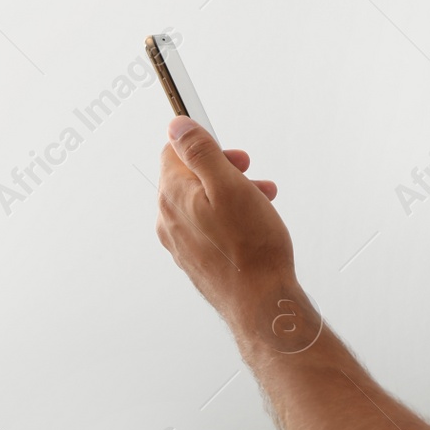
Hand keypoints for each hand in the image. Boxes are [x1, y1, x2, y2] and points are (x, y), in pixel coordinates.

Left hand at [156, 116, 302, 341]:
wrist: (260, 303)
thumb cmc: (251, 250)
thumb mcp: (230, 186)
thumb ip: (200, 151)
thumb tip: (177, 127)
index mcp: (173, 197)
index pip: (173, 152)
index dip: (206, 146)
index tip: (231, 153)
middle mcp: (169, 220)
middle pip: (190, 178)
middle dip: (224, 171)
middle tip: (250, 176)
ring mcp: (181, 243)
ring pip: (202, 203)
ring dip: (231, 195)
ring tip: (261, 202)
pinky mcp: (196, 259)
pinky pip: (207, 227)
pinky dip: (229, 219)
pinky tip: (252, 227)